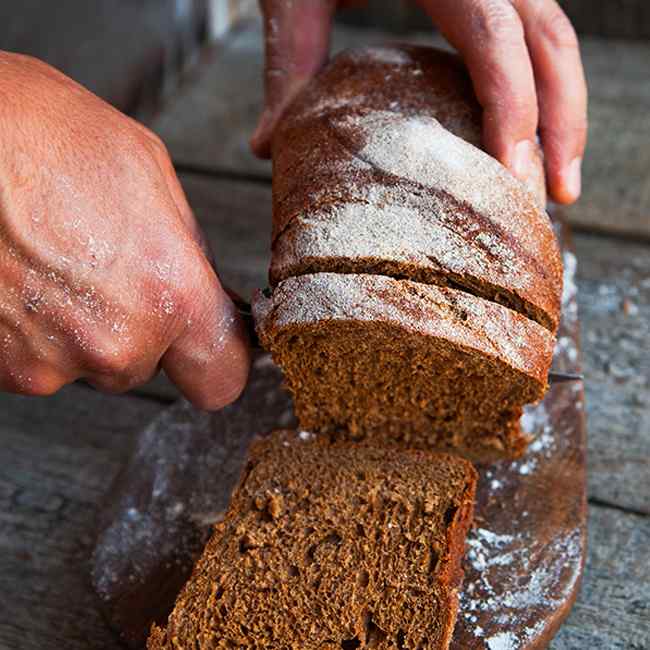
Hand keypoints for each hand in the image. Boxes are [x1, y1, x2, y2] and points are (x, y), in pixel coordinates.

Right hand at [0, 52, 249, 406]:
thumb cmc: (43, 136)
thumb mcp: (150, 175)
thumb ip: (189, 252)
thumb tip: (207, 293)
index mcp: (170, 295)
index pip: (222, 379)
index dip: (217, 360)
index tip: (208, 343)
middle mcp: (115, 344)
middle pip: (152, 366)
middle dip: (142, 327)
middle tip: (110, 270)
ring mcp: (51, 363)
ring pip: (94, 364)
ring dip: (86, 329)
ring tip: (60, 264)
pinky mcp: (1, 368)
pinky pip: (43, 361)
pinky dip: (39, 331)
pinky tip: (26, 278)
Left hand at [251, 0, 586, 204]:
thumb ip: (290, 63)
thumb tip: (266, 148)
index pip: (496, 40)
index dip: (514, 110)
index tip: (512, 178)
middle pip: (550, 43)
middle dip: (562, 124)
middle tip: (558, 198)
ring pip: (556, 40)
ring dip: (564, 113)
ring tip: (558, 182)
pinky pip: (533, 38)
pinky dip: (541, 90)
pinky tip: (530, 137)